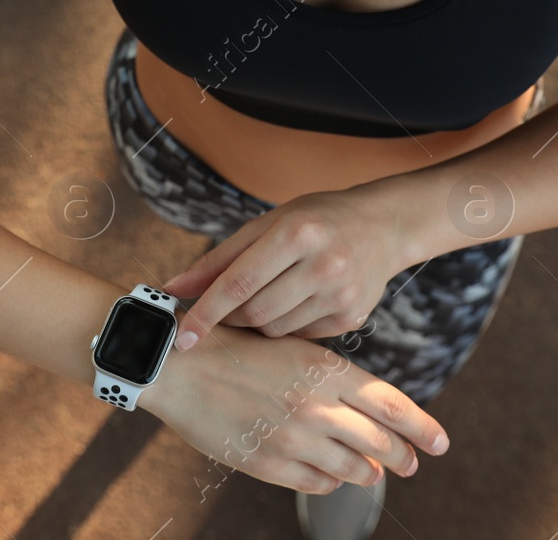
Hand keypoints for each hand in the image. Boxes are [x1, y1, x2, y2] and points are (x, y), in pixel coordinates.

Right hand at [138, 321, 448, 495]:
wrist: (179, 364)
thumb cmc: (237, 346)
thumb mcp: (293, 347)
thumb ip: (332, 376)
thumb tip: (368, 404)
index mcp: (325, 369)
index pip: (391, 404)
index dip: (421, 427)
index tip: (440, 442)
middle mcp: (316, 406)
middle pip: (378, 441)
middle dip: (401, 456)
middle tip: (412, 464)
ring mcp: (292, 438)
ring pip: (350, 467)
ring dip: (366, 471)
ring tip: (372, 472)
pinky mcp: (267, 462)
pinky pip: (314, 482)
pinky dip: (328, 481)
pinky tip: (330, 475)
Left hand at [162, 182, 413, 348]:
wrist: (383, 226)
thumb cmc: (316, 220)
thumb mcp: (268, 224)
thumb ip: (221, 259)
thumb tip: (174, 289)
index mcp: (296, 232)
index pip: (238, 284)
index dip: (205, 313)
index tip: (180, 337)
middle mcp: (323, 264)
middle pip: (254, 312)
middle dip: (231, 315)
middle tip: (226, 306)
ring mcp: (340, 294)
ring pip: (275, 329)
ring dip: (259, 320)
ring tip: (270, 293)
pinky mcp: (352, 318)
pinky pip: (299, 336)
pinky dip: (287, 324)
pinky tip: (298, 300)